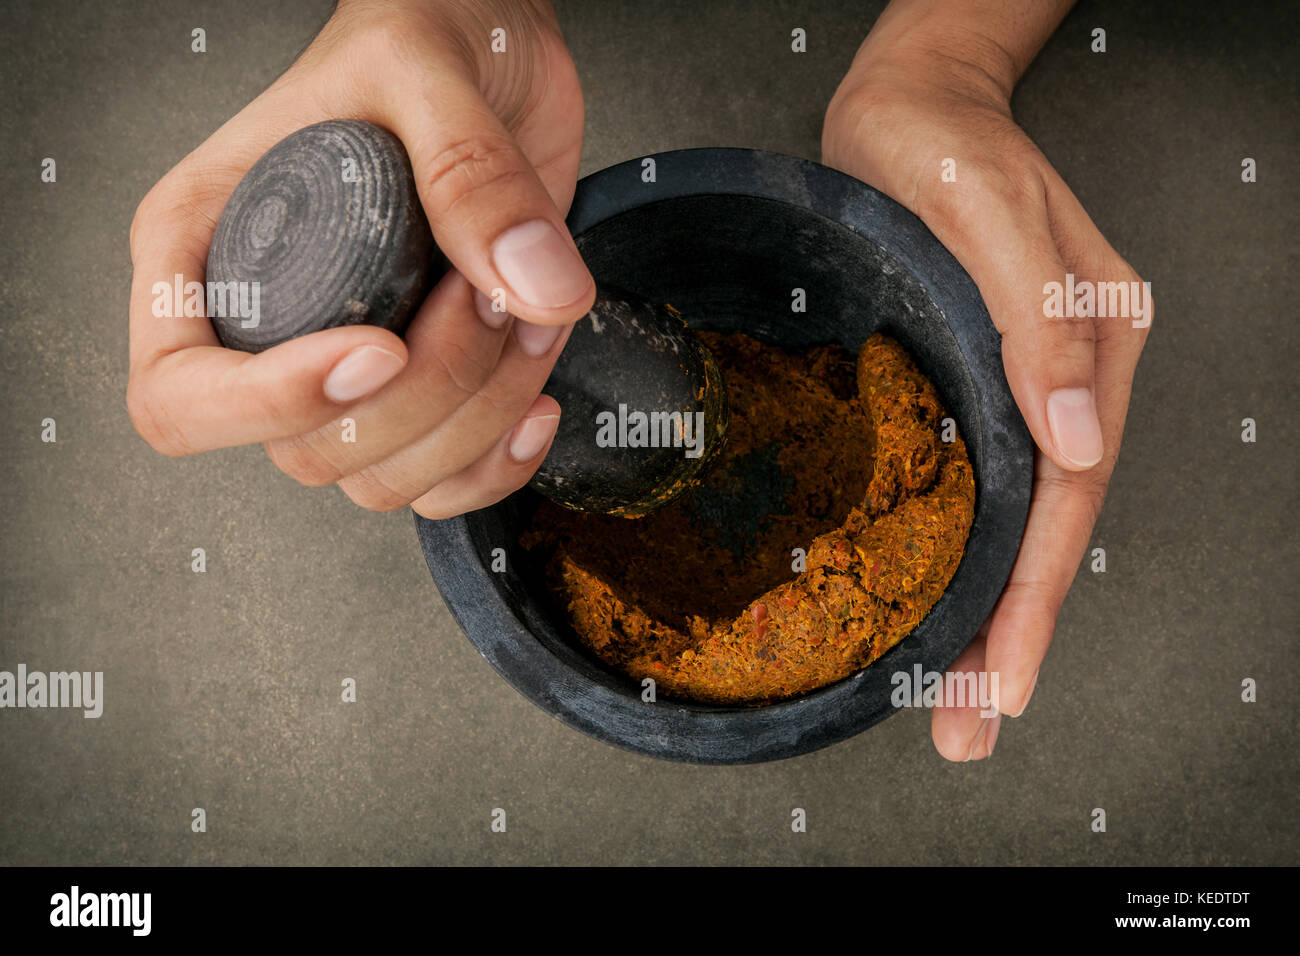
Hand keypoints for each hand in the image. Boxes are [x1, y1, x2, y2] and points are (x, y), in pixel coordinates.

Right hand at [127, 0, 593, 516]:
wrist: (494, 50)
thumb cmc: (420, 33)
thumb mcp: (428, 72)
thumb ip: (473, 176)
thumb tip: (533, 287)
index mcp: (207, 247)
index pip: (179, 395)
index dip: (269, 403)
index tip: (376, 349)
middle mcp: (269, 325)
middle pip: (306, 451)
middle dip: (425, 393)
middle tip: (489, 294)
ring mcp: (345, 367)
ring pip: (381, 476)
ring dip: (475, 421)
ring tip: (529, 318)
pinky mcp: (422, 389)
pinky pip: (440, 485)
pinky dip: (497, 462)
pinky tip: (536, 397)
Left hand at [823, 24, 1150, 759]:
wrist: (905, 100)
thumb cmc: (940, 143)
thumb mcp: (988, 213)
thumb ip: (1038, 318)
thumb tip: (1077, 439)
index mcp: (1089, 342)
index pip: (1067, 496)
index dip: (1033, 595)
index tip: (1002, 678)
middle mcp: (1064, 375)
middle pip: (1044, 528)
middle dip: (1009, 634)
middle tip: (968, 726)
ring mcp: (1022, 381)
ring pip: (1014, 518)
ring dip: (987, 610)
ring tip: (952, 696)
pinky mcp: (974, 377)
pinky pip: (980, 482)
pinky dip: (964, 550)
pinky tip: (940, 595)